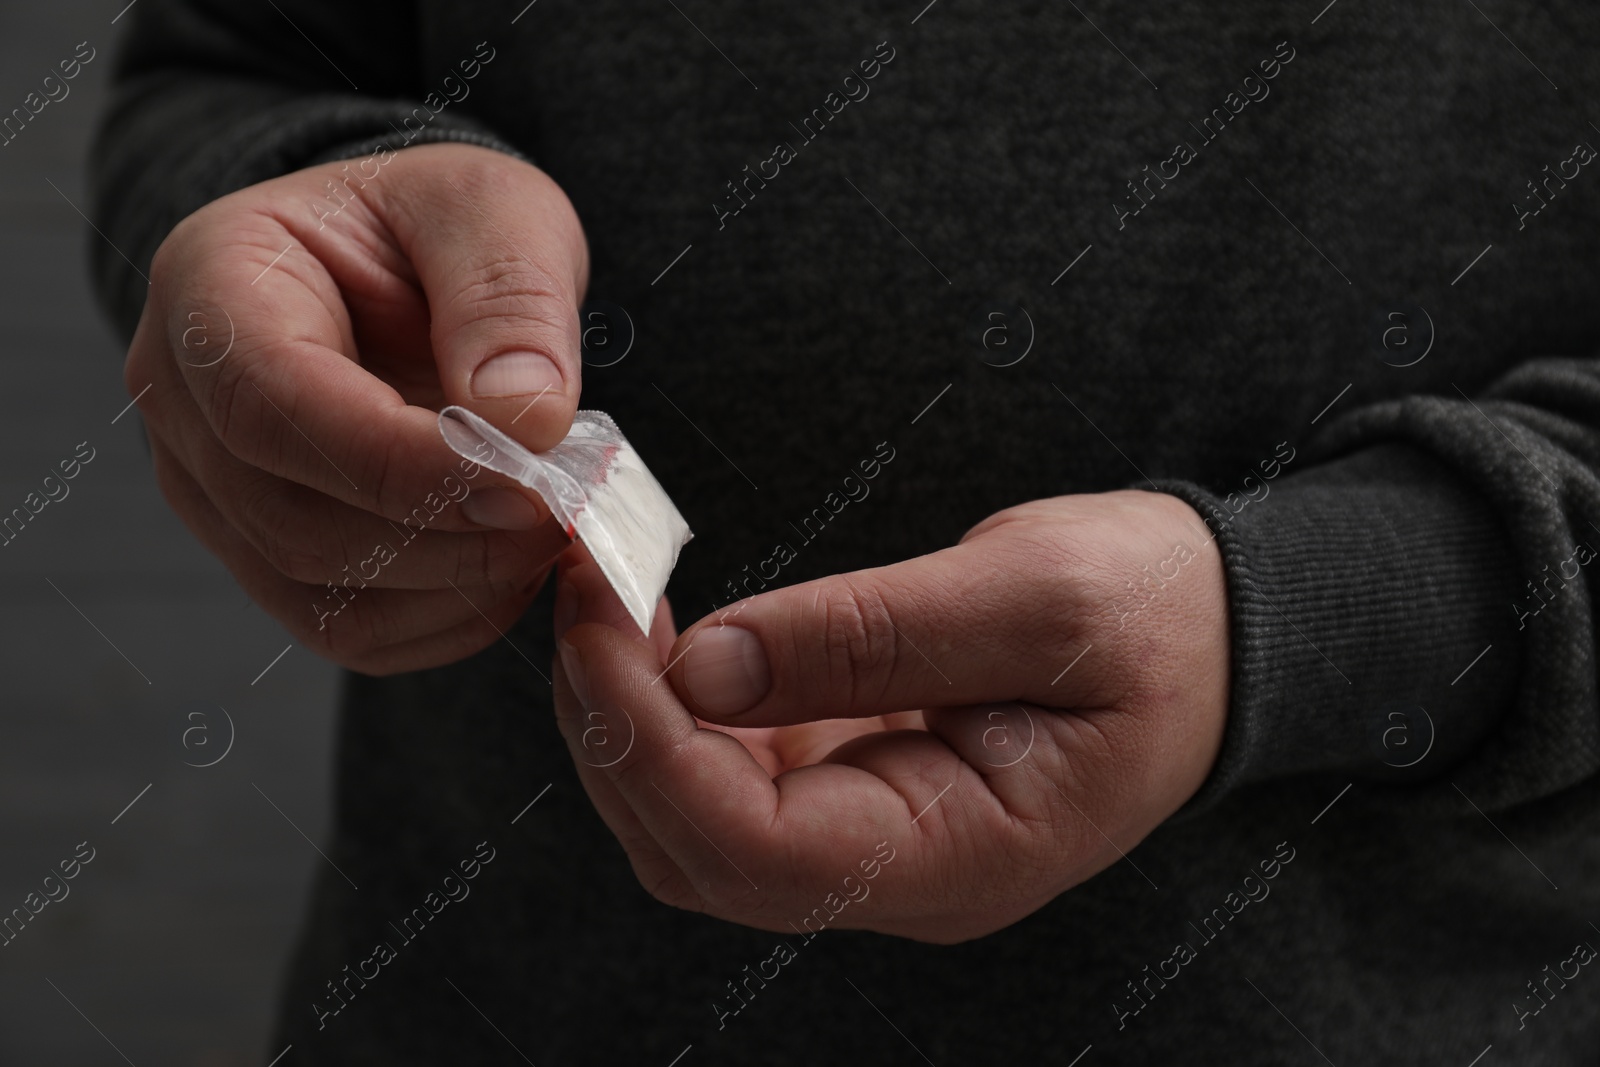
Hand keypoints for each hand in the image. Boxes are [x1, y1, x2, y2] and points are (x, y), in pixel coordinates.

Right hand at [126, 143, 587, 672]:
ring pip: (329, 601)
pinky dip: (455, 616)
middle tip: (568, 504)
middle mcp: (183, 408)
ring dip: (463, 584)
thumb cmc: (434, 228)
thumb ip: (506, 296)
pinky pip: (358, 632)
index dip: (405, 463)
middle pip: (300, 526)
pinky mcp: (270, 561)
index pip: (273, 407)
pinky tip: (514, 554)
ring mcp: (216, 498)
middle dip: (454, 534)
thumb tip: (522, 418)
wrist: (404, 270)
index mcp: (210, 291)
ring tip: (552, 522)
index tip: (528, 478)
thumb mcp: (489, 210)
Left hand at [552, 490, 1229, 942]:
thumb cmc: (1155, 614)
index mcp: (961, 853)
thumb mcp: (1035, 598)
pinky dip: (673, 709)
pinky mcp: (853, 788)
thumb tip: (703, 663)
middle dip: (615, 726)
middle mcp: (899, 873)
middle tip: (584, 587)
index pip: (755, 848)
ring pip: (694, 824)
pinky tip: (660, 629)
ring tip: (608, 597)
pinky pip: (728, 777)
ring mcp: (871, 839)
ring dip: (630, 718)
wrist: (1213, 627)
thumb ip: (872, 635)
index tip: (599, 616)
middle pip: (697, 851)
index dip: (652, 740)